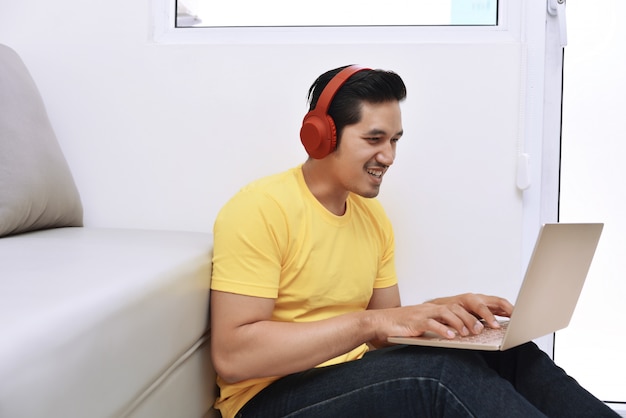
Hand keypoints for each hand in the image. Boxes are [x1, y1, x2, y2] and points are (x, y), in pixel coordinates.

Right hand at [372, 293, 512, 341]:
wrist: (385, 323)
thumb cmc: (411, 325)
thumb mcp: (433, 324)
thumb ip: (450, 325)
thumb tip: (473, 331)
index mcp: (442, 307)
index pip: (468, 303)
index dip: (485, 307)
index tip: (501, 315)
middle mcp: (436, 306)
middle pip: (460, 305)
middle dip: (475, 316)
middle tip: (486, 328)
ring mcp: (425, 312)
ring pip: (447, 312)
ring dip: (460, 322)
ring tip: (469, 333)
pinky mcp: (416, 320)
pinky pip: (431, 323)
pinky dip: (441, 329)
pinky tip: (450, 337)